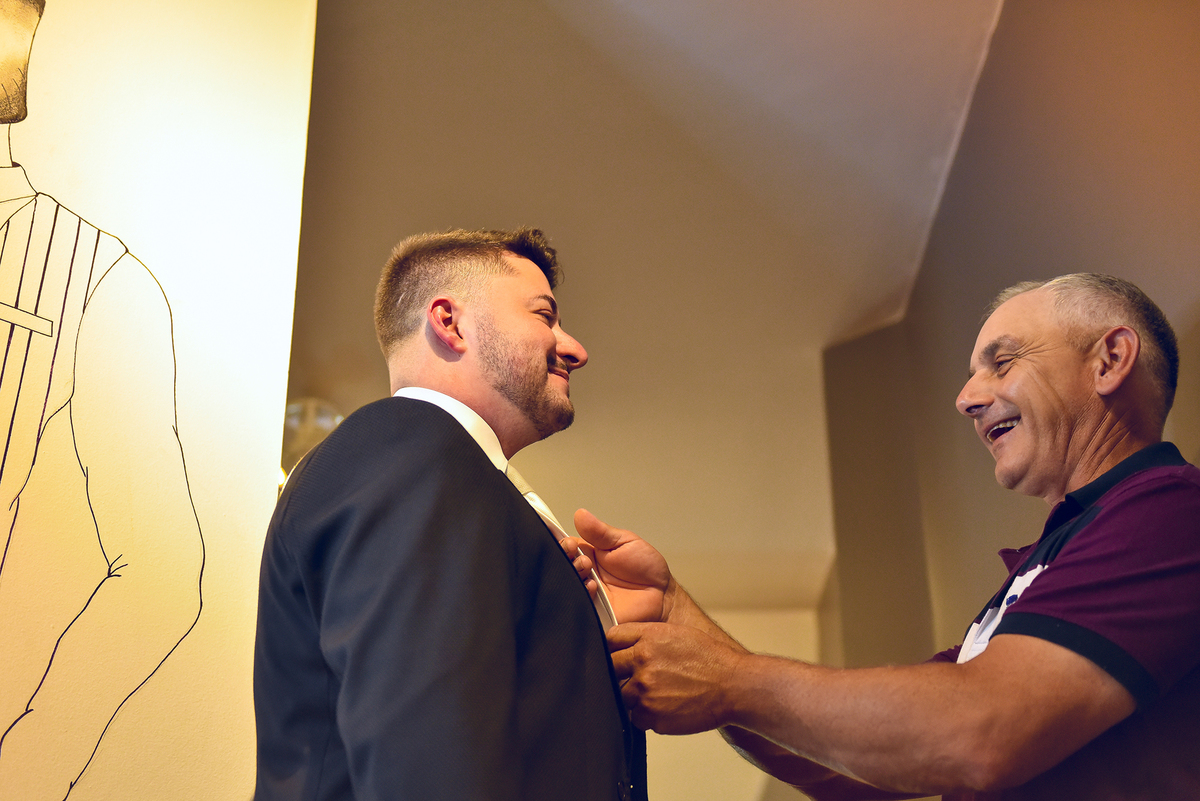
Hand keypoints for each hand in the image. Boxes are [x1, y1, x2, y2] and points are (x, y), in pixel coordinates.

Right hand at [563, 509, 671, 623]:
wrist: (662, 596)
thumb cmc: (646, 568)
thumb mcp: (624, 542)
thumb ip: (601, 532)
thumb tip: (580, 514)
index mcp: (588, 553)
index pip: (566, 547)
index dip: (563, 544)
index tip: (569, 543)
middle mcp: (584, 573)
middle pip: (561, 565)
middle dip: (566, 559)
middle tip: (582, 558)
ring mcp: (586, 592)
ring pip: (566, 584)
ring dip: (573, 575)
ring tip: (587, 568)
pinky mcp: (590, 612)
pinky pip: (577, 604)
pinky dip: (582, 593)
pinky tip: (593, 587)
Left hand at [608, 622, 745, 734]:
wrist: (733, 686)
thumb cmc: (710, 660)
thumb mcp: (678, 634)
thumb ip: (649, 637)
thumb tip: (627, 644)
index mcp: (649, 637)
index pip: (611, 638)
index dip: (614, 647)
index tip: (619, 654)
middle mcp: (643, 660)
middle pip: (610, 666)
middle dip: (620, 672)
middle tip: (639, 677)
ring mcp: (645, 689)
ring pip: (621, 694)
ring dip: (634, 696)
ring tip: (659, 694)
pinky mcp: (651, 714)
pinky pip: (635, 717)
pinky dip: (646, 715)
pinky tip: (665, 707)